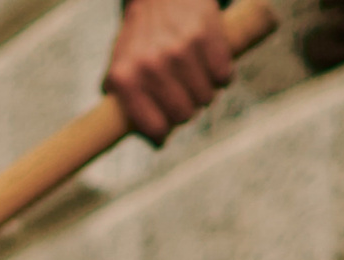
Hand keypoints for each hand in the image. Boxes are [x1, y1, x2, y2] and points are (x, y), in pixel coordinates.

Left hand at [104, 0, 235, 138]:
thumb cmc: (139, 37)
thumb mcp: (119, 67)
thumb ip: (124, 103)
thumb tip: (154, 140)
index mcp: (125, 78)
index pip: (155, 129)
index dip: (164, 132)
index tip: (166, 126)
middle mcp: (151, 65)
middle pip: (184, 115)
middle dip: (187, 110)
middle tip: (183, 96)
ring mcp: (180, 50)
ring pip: (206, 97)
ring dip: (205, 92)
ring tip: (195, 77)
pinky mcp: (205, 34)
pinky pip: (224, 76)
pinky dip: (222, 75)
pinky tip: (210, 64)